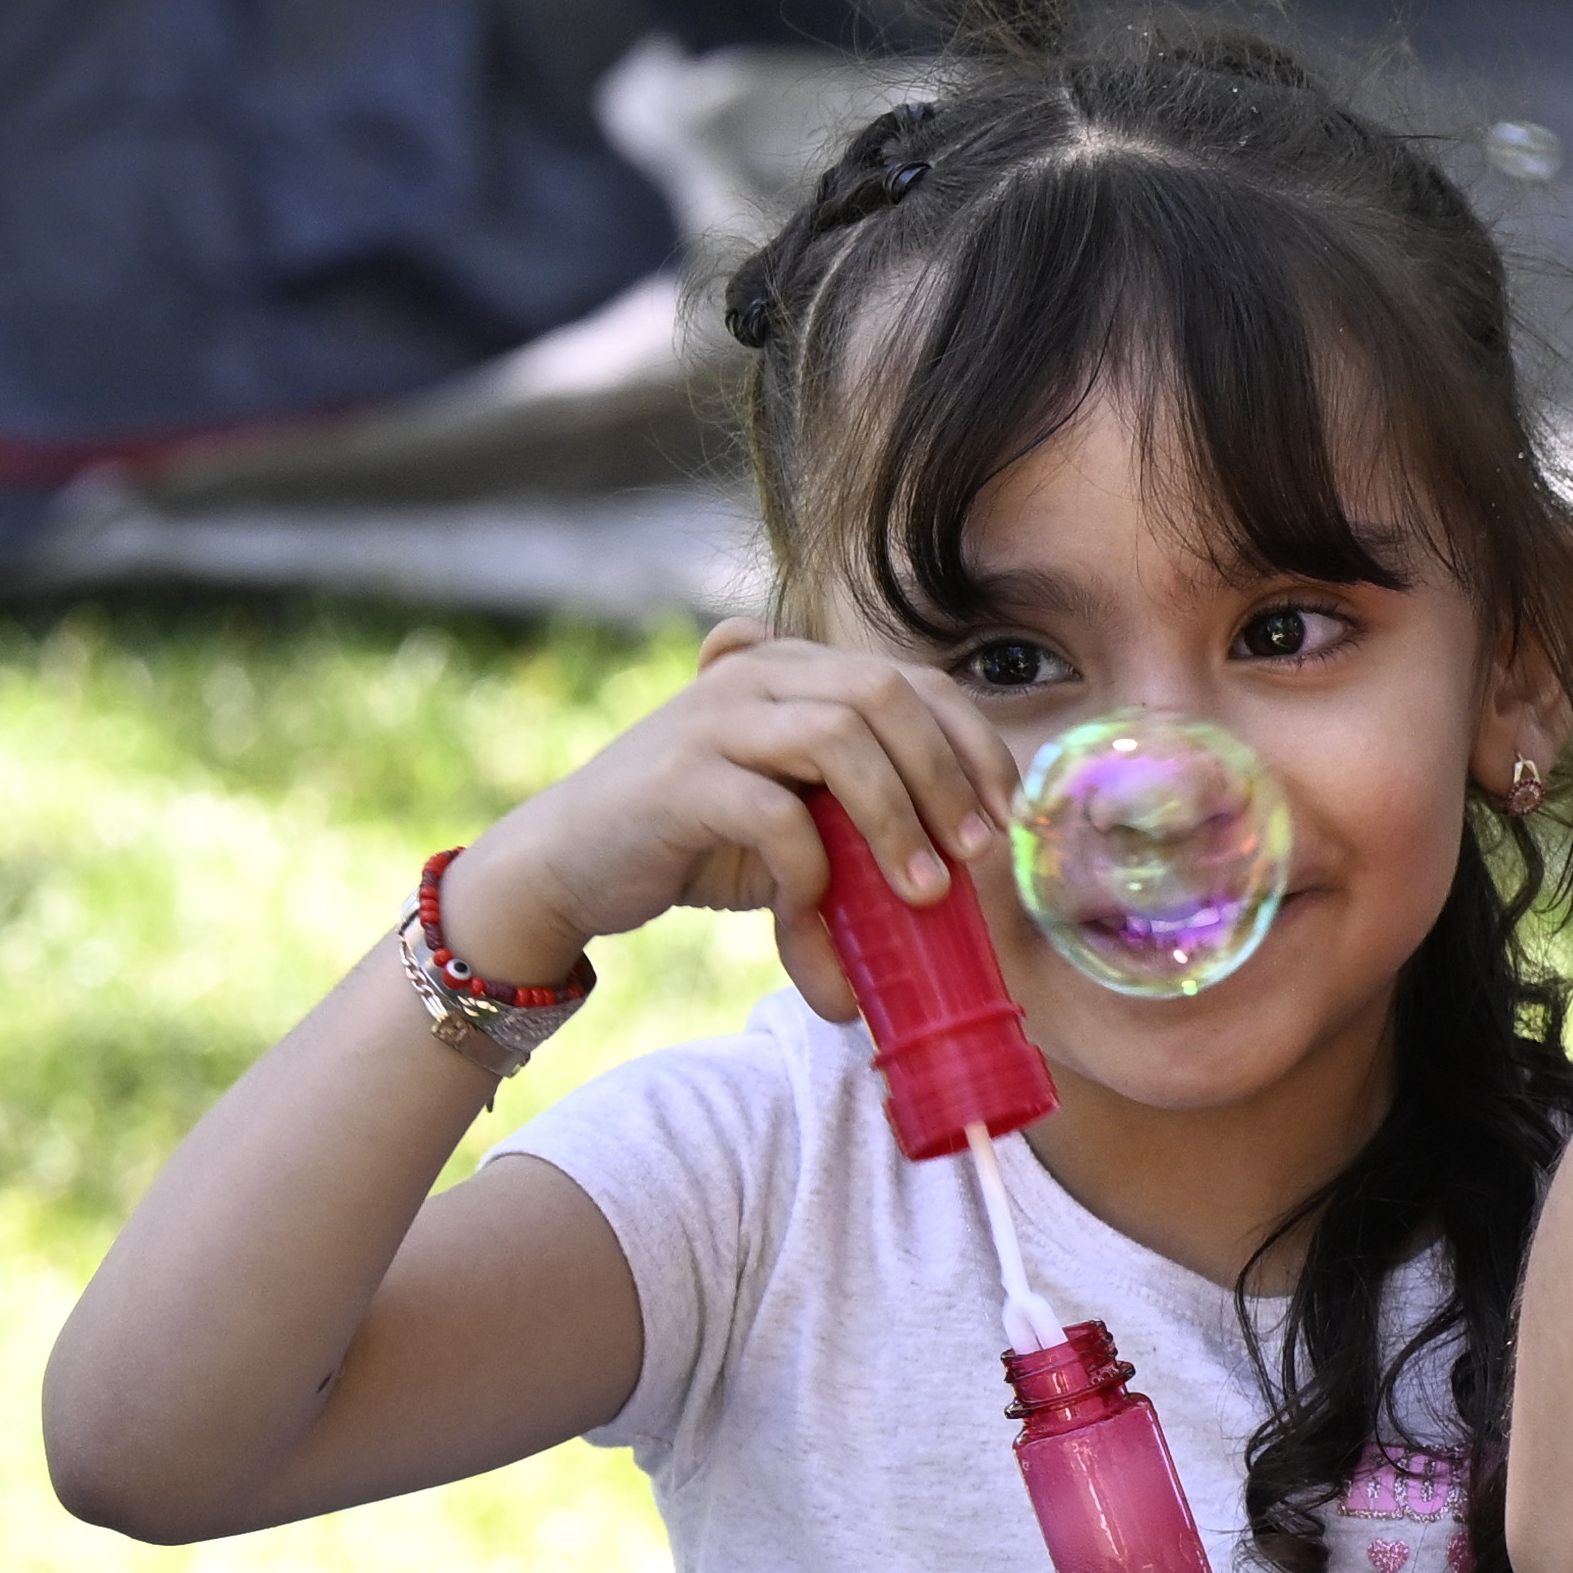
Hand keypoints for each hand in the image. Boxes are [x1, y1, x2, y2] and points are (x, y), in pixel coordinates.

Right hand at [435, 620, 1018, 1023]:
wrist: (568, 869)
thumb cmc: (696, 845)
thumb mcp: (795, 829)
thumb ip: (861, 829)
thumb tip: (958, 899)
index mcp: (794, 669)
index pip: (915, 681)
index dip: (973, 744)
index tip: (1005, 816)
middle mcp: (757, 673)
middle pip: (887, 694)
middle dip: (945, 776)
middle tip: (975, 853)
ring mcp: (712, 717)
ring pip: (840, 736)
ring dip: (896, 819)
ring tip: (923, 891)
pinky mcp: (677, 778)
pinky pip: (774, 812)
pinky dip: (810, 865)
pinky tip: (811, 903)